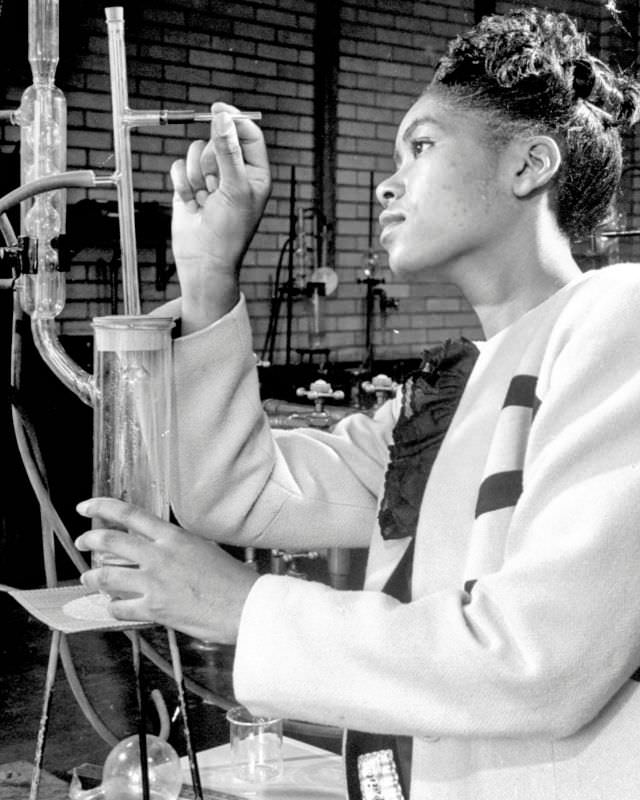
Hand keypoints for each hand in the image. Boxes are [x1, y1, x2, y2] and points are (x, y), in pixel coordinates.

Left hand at [75, 497, 259, 643]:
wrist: (245, 607)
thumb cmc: (232, 579)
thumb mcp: (203, 549)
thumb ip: (177, 546)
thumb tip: (159, 546)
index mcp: (173, 537)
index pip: (129, 514)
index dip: (102, 507)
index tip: (86, 506)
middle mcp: (159, 556)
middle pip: (109, 541)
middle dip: (89, 540)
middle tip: (82, 542)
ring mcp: (154, 583)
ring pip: (106, 576)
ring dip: (92, 577)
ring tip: (88, 578)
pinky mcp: (154, 610)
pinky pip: (120, 608)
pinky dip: (113, 607)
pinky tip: (115, 607)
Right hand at [170, 101, 270, 331]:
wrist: (204, 260)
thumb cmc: (229, 230)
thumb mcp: (235, 187)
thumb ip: (228, 150)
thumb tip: (223, 117)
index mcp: (255, 172)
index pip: (248, 134)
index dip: (234, 120)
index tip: (218, 110)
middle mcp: (233, 172)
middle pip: (217, 139)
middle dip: (211, 160)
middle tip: (215, 185)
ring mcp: (209, 178)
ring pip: (195, 151)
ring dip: (196, 175)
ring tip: (203, 198)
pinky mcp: (188, 186)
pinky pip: (178, 167)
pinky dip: (181, 184)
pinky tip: (190, 203)